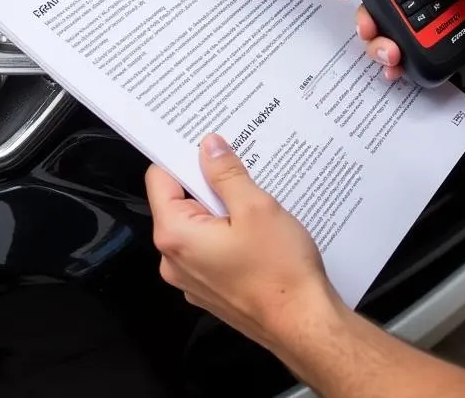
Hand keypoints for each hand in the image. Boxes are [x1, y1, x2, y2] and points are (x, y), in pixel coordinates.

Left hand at [146, 135, 344, 351]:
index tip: (205, 140)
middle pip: (179, 201)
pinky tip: (259, 226)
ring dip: (223, 206)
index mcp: (176, 236)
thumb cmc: (280, 270)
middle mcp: (174, 260)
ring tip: (255, 196)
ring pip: (198, 224)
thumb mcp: (255, 207)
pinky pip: (211, 246)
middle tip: (240, 163)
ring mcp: (192, 277)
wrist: (303, 323)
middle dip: (208, 180)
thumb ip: (226, 173)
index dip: (182, 155)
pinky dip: (229, 230)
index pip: (160, 179)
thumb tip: (209, 146)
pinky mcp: (212, 287)